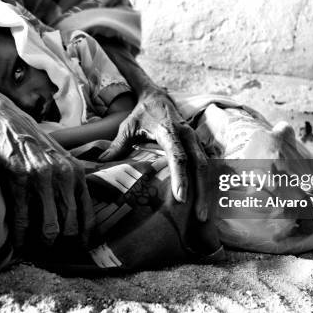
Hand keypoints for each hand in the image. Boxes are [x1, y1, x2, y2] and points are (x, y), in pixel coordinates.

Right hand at [0, 89, 94, 249]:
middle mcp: (63, 175)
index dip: (86, 237)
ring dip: (43, 244)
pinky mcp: (18, 180)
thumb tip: (76, 212)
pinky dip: (21, 238)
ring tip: (38, 250)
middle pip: (71, 226)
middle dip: (63, 245)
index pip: (88, 213)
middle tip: (55, 252)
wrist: (2, 119)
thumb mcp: (59, 157)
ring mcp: (41, 178)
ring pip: (50, 227)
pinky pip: (23, 220)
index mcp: (75, 171)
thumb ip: (70, 180)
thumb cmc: (31, 140)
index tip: (81, 249)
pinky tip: (18, 246)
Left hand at [99, 87, 209, 220]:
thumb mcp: (128, 126)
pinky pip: (209, 165)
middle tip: (200, 216)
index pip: (178, 156)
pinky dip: (210, 183)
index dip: (180, 177)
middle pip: (200, 165)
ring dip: (207, 190)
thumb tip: (102, 162)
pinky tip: (208, 201)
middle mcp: (187, 135)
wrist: (158, 96)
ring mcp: (196, 139)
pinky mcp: (199, 144)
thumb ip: (118, 145)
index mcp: (170, 131)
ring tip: (203, 215)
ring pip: (208, 166)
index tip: (181, 198)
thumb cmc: (142, 113)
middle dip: (202, 191)